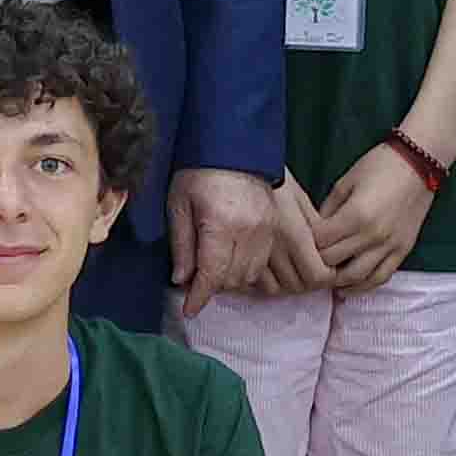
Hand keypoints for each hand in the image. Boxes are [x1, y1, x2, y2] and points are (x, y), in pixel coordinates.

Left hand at [170, 168, 288, 306]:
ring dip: (230, 279)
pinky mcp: (276, 227)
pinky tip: (232, 260)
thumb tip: (181, 280)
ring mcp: (267, 229)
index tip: (190, 310)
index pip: (212, 274)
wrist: (235, 145)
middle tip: (195, 277)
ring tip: (213, 267)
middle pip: (232, 279)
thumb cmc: (199, 172)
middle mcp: (249, 230)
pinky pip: (264, 262)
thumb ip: (181, 245)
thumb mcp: (179, 205)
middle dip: (212, 285)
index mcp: (221, 224)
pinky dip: (247, 269)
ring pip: (251, 275)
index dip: (199, 297)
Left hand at [307, 142, 435, 290]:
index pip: (320, 243)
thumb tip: (314, 233)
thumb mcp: (345, 183)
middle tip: (307, 261)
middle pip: (333, 262)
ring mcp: (390, 246)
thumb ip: (328, 210)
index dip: (305, 244)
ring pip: (356, 277)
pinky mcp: (403, 251)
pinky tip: (348, 288)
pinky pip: (380, 277)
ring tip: (324, 278)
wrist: (419, 163)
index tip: (300, 242)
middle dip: (317, 263)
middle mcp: (373, 235)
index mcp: (356, 215)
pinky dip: (363, 286)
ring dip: (336, 281)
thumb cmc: (380, 165)